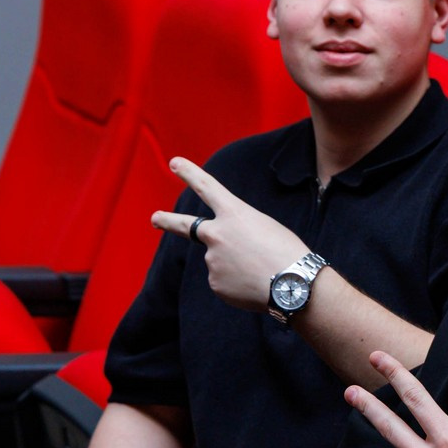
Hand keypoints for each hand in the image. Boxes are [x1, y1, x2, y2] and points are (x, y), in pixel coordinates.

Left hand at [152, 157, 309, 311]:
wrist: (293, 284)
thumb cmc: (287, 252)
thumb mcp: (265, 228)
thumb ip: (239, 234)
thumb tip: (225, 257)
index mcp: (233, 214)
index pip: (206, 187)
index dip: (189, 173)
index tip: (174, 162)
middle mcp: (215, 235)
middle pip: (185, 226)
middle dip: (167, 220)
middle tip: (154, 218)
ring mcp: (212, 260)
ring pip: (221, 262)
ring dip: (237, 267)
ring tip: (261, 272)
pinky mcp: (215, 283)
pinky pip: (225, 282)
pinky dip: (238, 284)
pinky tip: (254, 284)